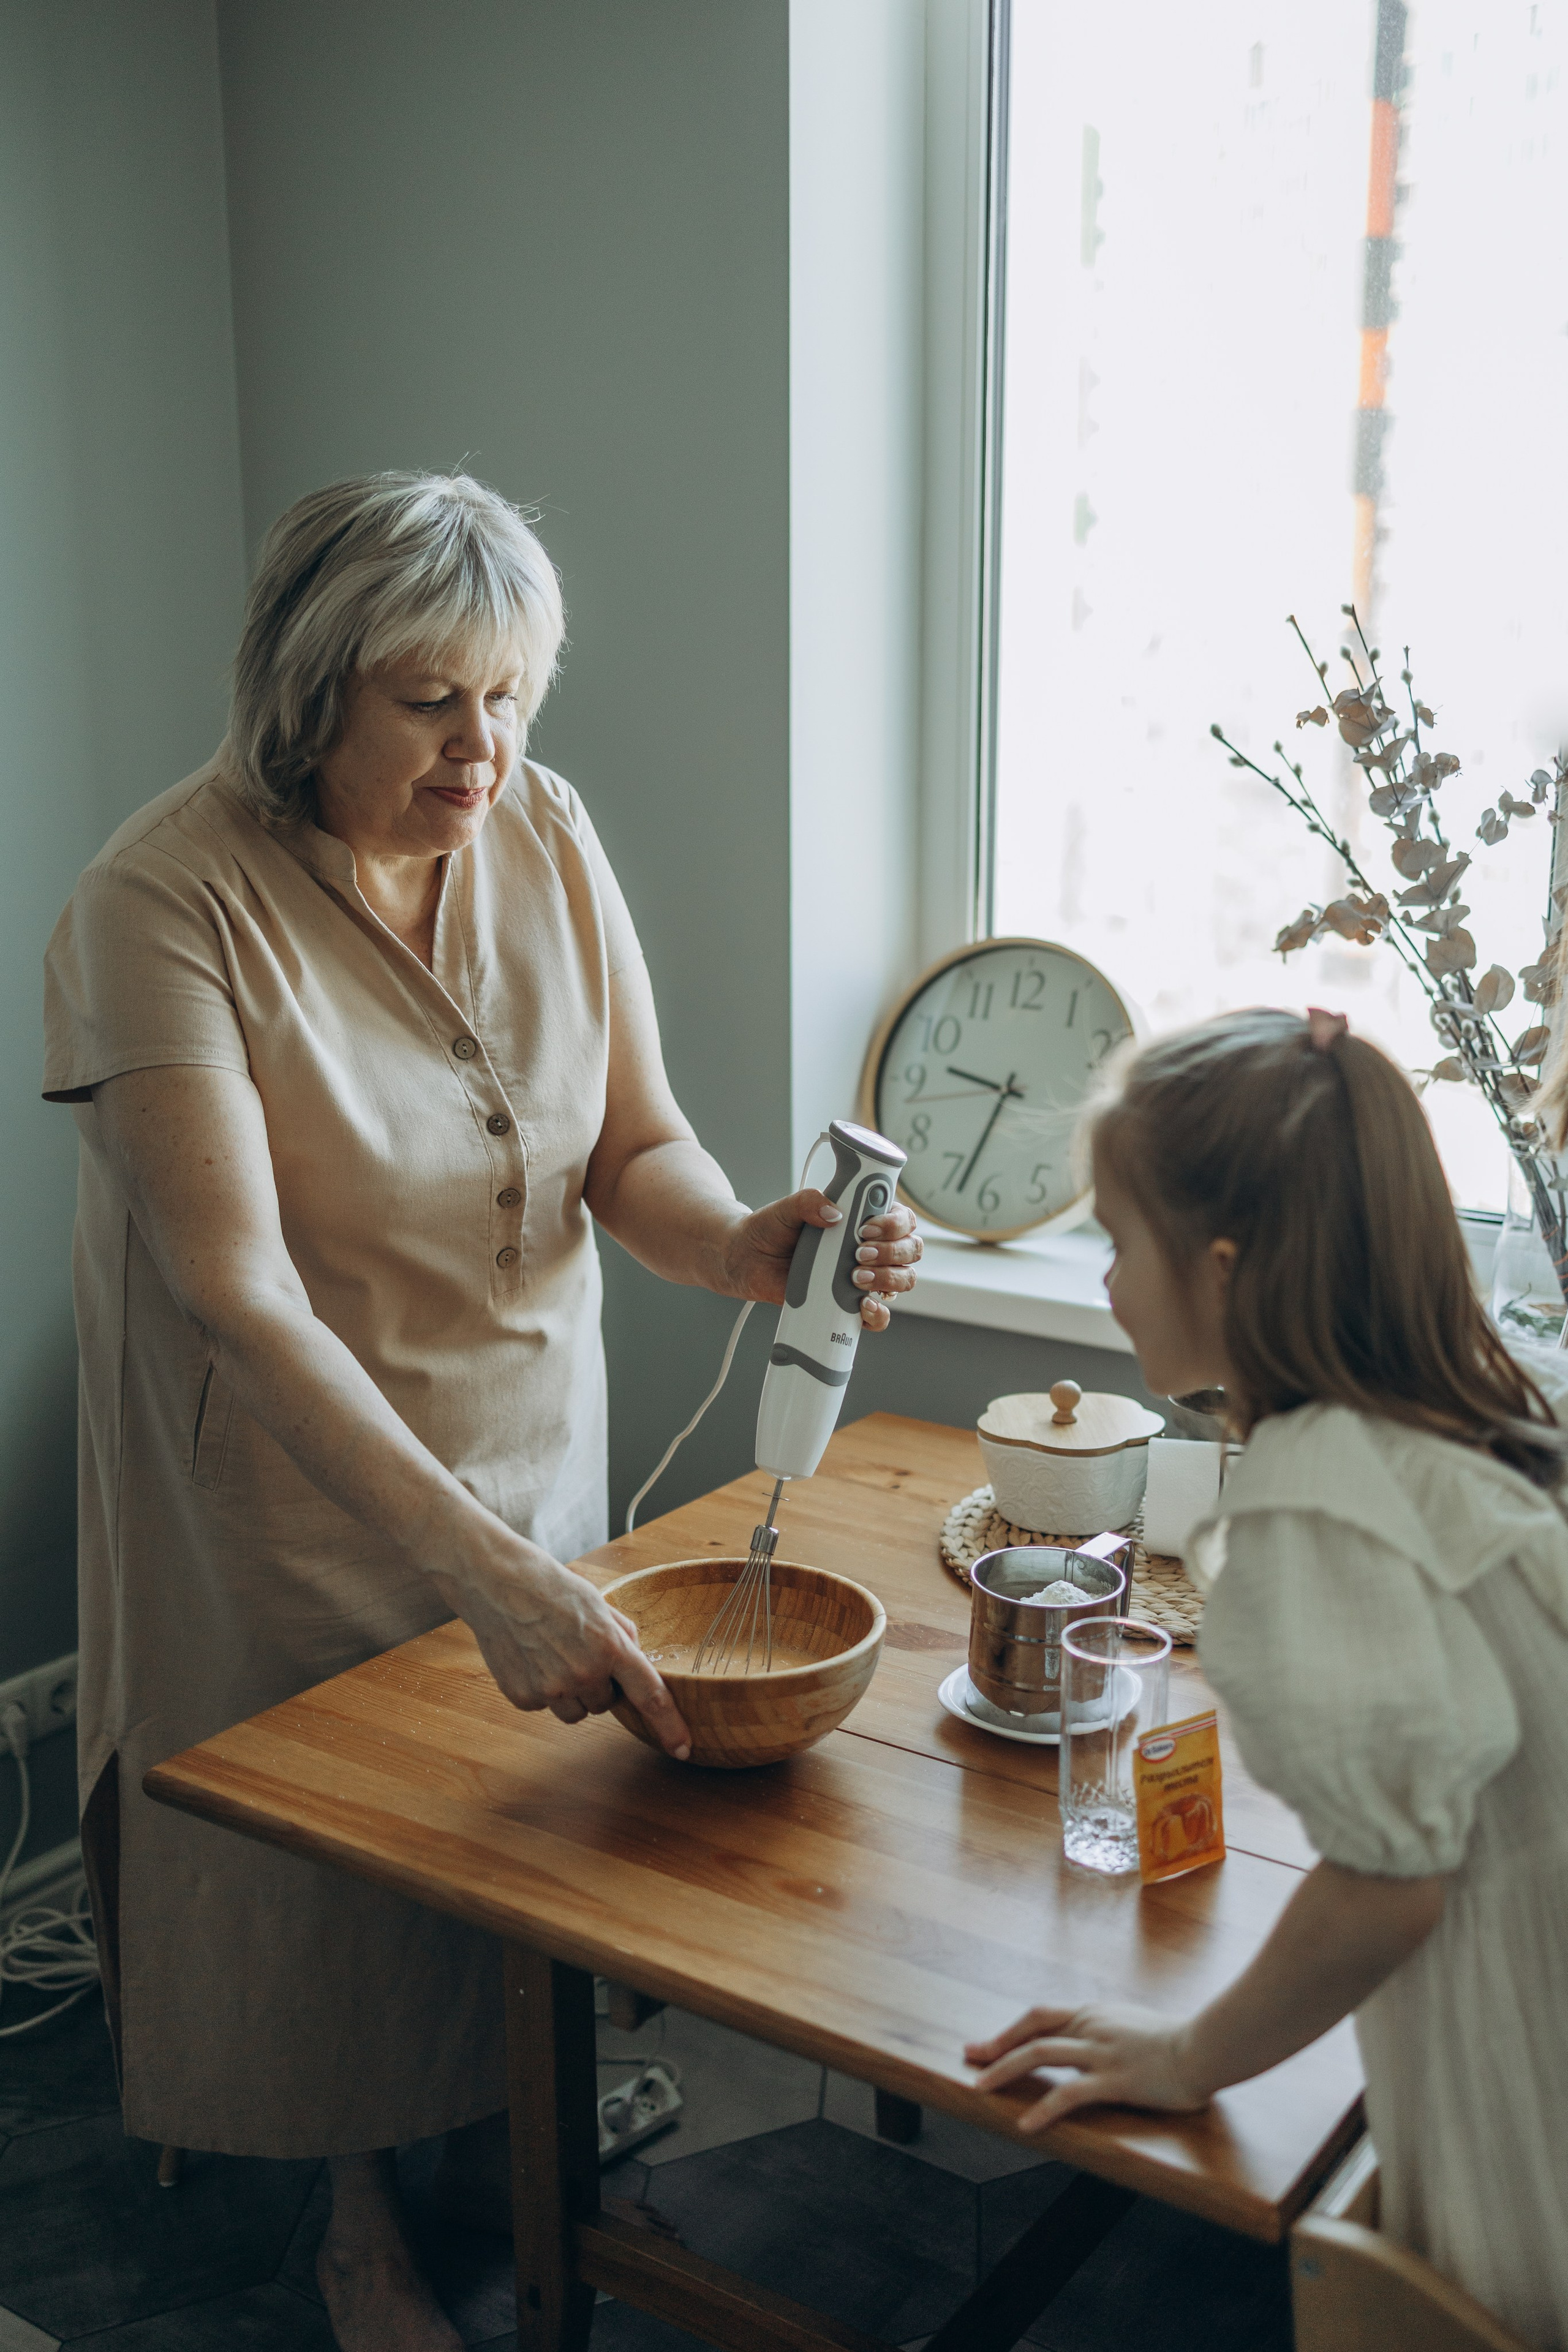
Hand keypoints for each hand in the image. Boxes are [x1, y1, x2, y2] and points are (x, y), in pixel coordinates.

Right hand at [433, 1536, 692, 1759]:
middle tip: (578, 1652)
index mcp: (610, 1647)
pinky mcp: (523, 1697)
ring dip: (572, 1693)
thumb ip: (623, 1635)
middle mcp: (584, 1673)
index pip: (650, 1696)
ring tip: (552, 1655)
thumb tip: (637, 1660)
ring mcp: (551, 1689)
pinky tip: (531, 1659)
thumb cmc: (551, 1587)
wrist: (497, 1583)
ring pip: (576, 1713)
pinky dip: (542, 1690)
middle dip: (599, 1684)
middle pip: (606, 1704)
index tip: (683, 1748)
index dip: (669, 1726)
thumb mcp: (599, 1603)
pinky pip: (544, 1707)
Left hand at [719, 1191, 920, 1331]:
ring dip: (888, 1278)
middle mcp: (871, 1248)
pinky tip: (862, 1306)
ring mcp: (863, 1277)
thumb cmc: (770, 1230)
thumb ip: (808, 1201)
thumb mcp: (787, 1208)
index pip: (902, 1218)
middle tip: (859, 1252)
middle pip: (911, 1250)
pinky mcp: (848, 1305)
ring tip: (854, 1276)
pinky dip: (878, 1314)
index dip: (895, 1223)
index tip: (868, 1227)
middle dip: (892, 1252)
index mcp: (863, 1219)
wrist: (745, 1259)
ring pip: (903, 1281)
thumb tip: (833, 1213)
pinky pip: (879, 1317)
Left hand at [964, 2001, 1208, 2133]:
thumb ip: (1111, 2030)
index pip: (1040, 2016)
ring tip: (980, 2089)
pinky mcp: (1116, 2079)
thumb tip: (1094, 2042)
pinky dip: (1044, 2108)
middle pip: (1031, 2029)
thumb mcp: (1135, 2024)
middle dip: (995, 2044)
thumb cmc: (1182, 2040)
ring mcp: (1101, 2051)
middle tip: (968, 2057)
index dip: (1009, 2030)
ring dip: (1005, 2070)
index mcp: (1095, 2012)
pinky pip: (1071, 2094)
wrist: (1209, 2045)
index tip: (985, 2043)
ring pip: (1040, 2054)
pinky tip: (1027, 2125)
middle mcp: (1091, 2026)